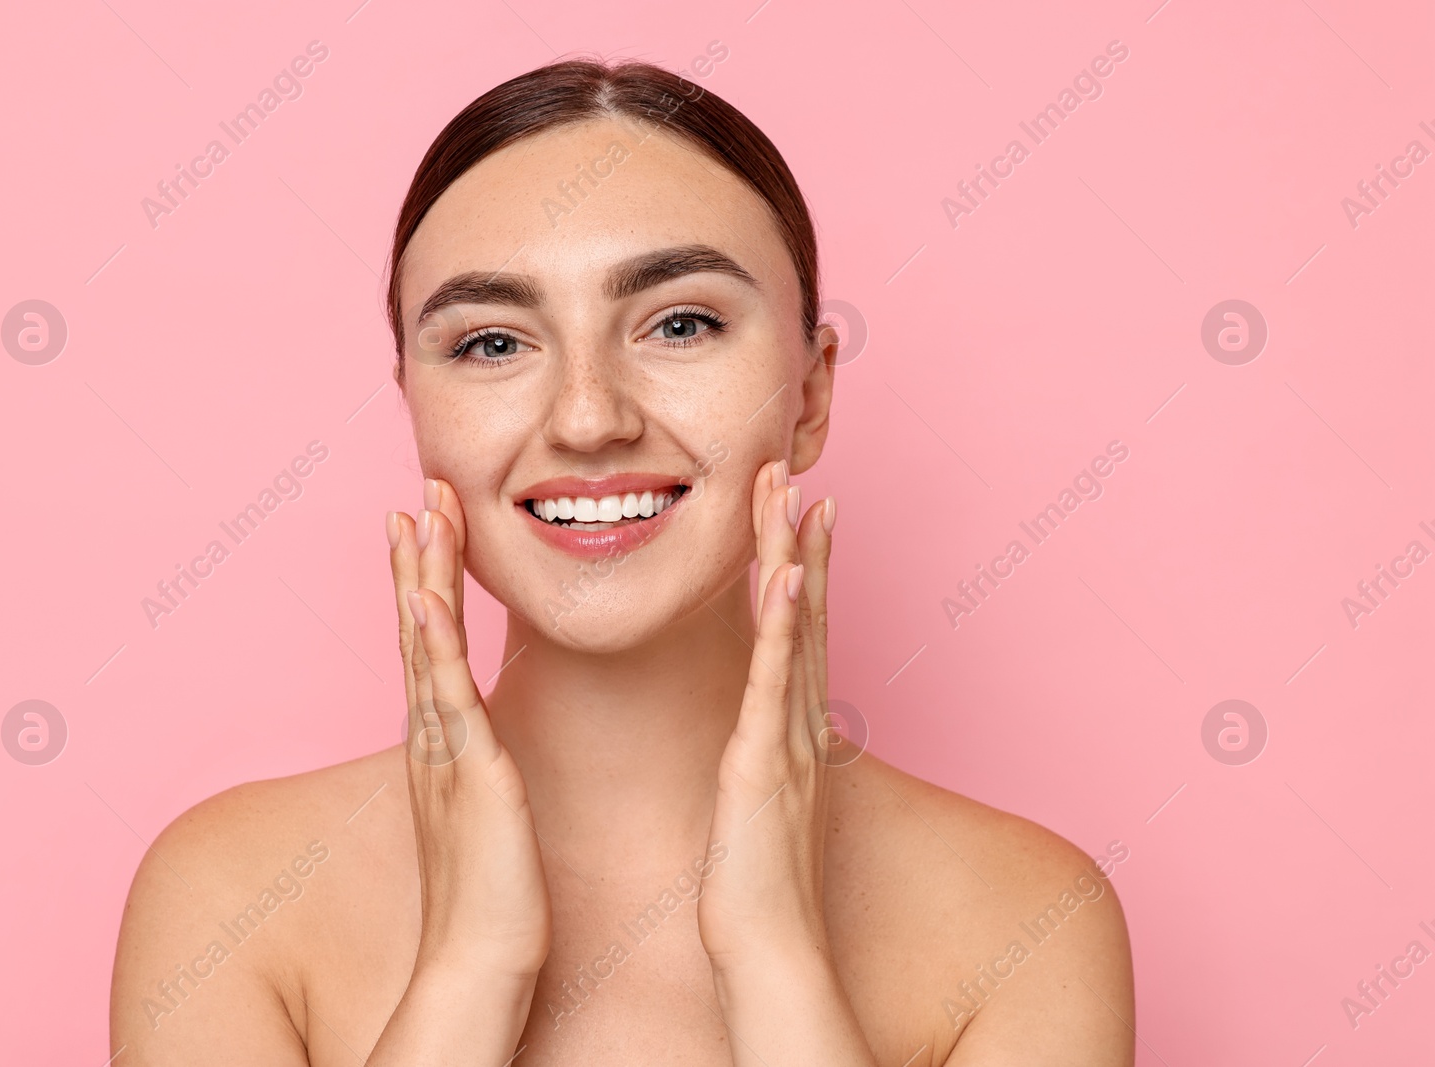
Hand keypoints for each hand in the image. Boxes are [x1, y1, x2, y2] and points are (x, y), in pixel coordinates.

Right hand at [387, 479, 552, 983]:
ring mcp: (445, 751)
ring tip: (418, 514)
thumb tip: (488, 745)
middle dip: (418, 558)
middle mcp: (433, 736)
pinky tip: (426, 600)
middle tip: (418, 492)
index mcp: (444, 741)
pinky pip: (446, 699)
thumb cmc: (492, 893)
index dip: (427, 580)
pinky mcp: (469, 775)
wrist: (480, 960)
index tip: (429, 524)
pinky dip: (433, 646)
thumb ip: (483, 767)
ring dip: (421, 579)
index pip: (431, 643)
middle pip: (418, 628)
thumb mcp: (489, 809)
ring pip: (425, 648)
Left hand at [697, 459, 837, 971]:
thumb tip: (762, 737)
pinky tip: (791, 578)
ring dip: (796, 559)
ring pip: (795, 631)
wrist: (766, 947)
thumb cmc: (755, 883)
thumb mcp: (758, 802)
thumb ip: (764, 758)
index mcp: (789, 727)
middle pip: (805, 612)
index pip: (798, 629)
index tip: (799, 510)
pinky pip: (775, 683)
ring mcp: (787, 738)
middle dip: (800, 539)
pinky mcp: (764, 762)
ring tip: (793, 494)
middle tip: (794, 471)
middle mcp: (798, 722)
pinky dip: (788, 628)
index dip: (803, 565)